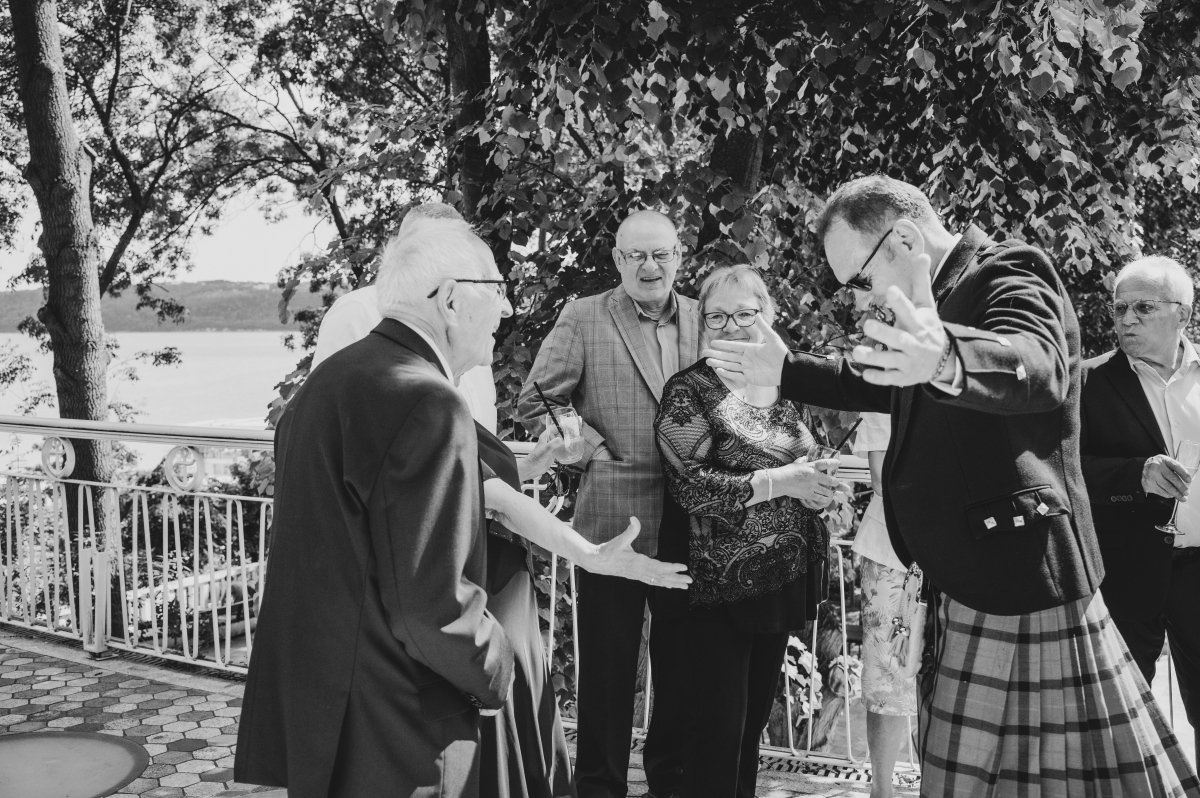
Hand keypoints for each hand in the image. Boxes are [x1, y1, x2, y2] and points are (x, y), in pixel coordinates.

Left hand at [517, 426, 572, 481]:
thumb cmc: (535, 458)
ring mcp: (551, 447)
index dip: (560, 427)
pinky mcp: (553, 453)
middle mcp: (548, 441)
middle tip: (572, 436)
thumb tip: (560, 439)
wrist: (533, 468)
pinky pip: (561, 449)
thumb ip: (553, 444)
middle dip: (565, 434)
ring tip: (572, 443)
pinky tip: (569, 451)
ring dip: (566, 442)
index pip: (553, 428)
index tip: (568, 428)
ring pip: (560, 441)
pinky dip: (565, 449)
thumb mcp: (545, 450)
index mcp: (545, 437)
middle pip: (558, 434)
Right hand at [589, 517, 691, 588]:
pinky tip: (670, 586)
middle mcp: (640, 571)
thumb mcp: (619, 540)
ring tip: (684, 586)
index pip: (659, 567)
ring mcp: (639, 575)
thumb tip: (634, 519)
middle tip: (690, 581)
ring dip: (672, 583)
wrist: (597, 562)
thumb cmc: (608, 551)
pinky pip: (652, 582)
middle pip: (662, 577)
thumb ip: (630, 531)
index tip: (684, 568)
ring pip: (658, 581)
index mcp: (638, 563)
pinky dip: (662, 584)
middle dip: (676, 579)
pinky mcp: (637, 576)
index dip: (672, 568)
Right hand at [702, 314, 787, 388]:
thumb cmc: (781, 354)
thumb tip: (757, 315)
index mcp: (750, 349)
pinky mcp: (750, 378)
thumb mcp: (772, 339)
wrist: (787, 370)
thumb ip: (764, 328)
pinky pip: (736, 375)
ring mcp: (747, 369)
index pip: (733, 346)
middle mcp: (747, 359)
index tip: (712, 342)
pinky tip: (719, 369)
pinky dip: (727, 373)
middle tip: (704, 352)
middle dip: (716, 354)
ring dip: (718, 363)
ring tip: (707, 360)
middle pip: (728, 356)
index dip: (723, 344)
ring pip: (730, 365)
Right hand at [773, 460, 844, 506]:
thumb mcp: (797, 463)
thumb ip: (804, 460)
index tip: (839, 463)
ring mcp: (812, 486)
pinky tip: (826, 499)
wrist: (780, 481)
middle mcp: (814, 476)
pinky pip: (820, 498)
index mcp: (811, 466)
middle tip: (840, 484)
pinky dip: (825, 499)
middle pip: (831, 480)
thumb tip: (806, 458)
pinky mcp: (808, 494)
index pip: (825, 463)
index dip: (834, 463)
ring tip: (833, 492)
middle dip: (837, 483)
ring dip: (831, 492)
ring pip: (827, 491)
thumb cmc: (787, 471)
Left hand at [851, 253, 949, 385]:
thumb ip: (920, 282)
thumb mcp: (926, 306)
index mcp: (919, 323)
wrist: (944, 361)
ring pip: (892, 360)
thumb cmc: (928, 327)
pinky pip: (890, 378)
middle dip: (884, 333)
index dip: (901, 301)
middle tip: (867, 324)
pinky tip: (865, 374)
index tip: (890, 289)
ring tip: (857, 352)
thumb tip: (921, 254)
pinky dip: (879, 377)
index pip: (910, 311)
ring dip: (875, 356)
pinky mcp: (903, 376)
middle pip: (900, 338)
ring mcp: (909, 361)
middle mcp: (914, 342)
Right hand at [1142, 455, 1191, 499]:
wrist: (1145, 467)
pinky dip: (1167, 494)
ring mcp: (1150, 475)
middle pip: (1171, 478)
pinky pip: (1160, 491)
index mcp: (1163, 460)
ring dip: (1176, 493)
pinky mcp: (1147, 483)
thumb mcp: (1168, 463)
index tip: (1189, 481)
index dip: (1183, 473)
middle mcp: (1156, 467)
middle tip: (1186, 493)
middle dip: (1181, 487)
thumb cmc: (1160, 466)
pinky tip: (1171, 495)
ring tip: (1181, 497)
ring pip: (1166, 487)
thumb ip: (1176, 470)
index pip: (1176, 466)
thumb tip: (1186, 483)